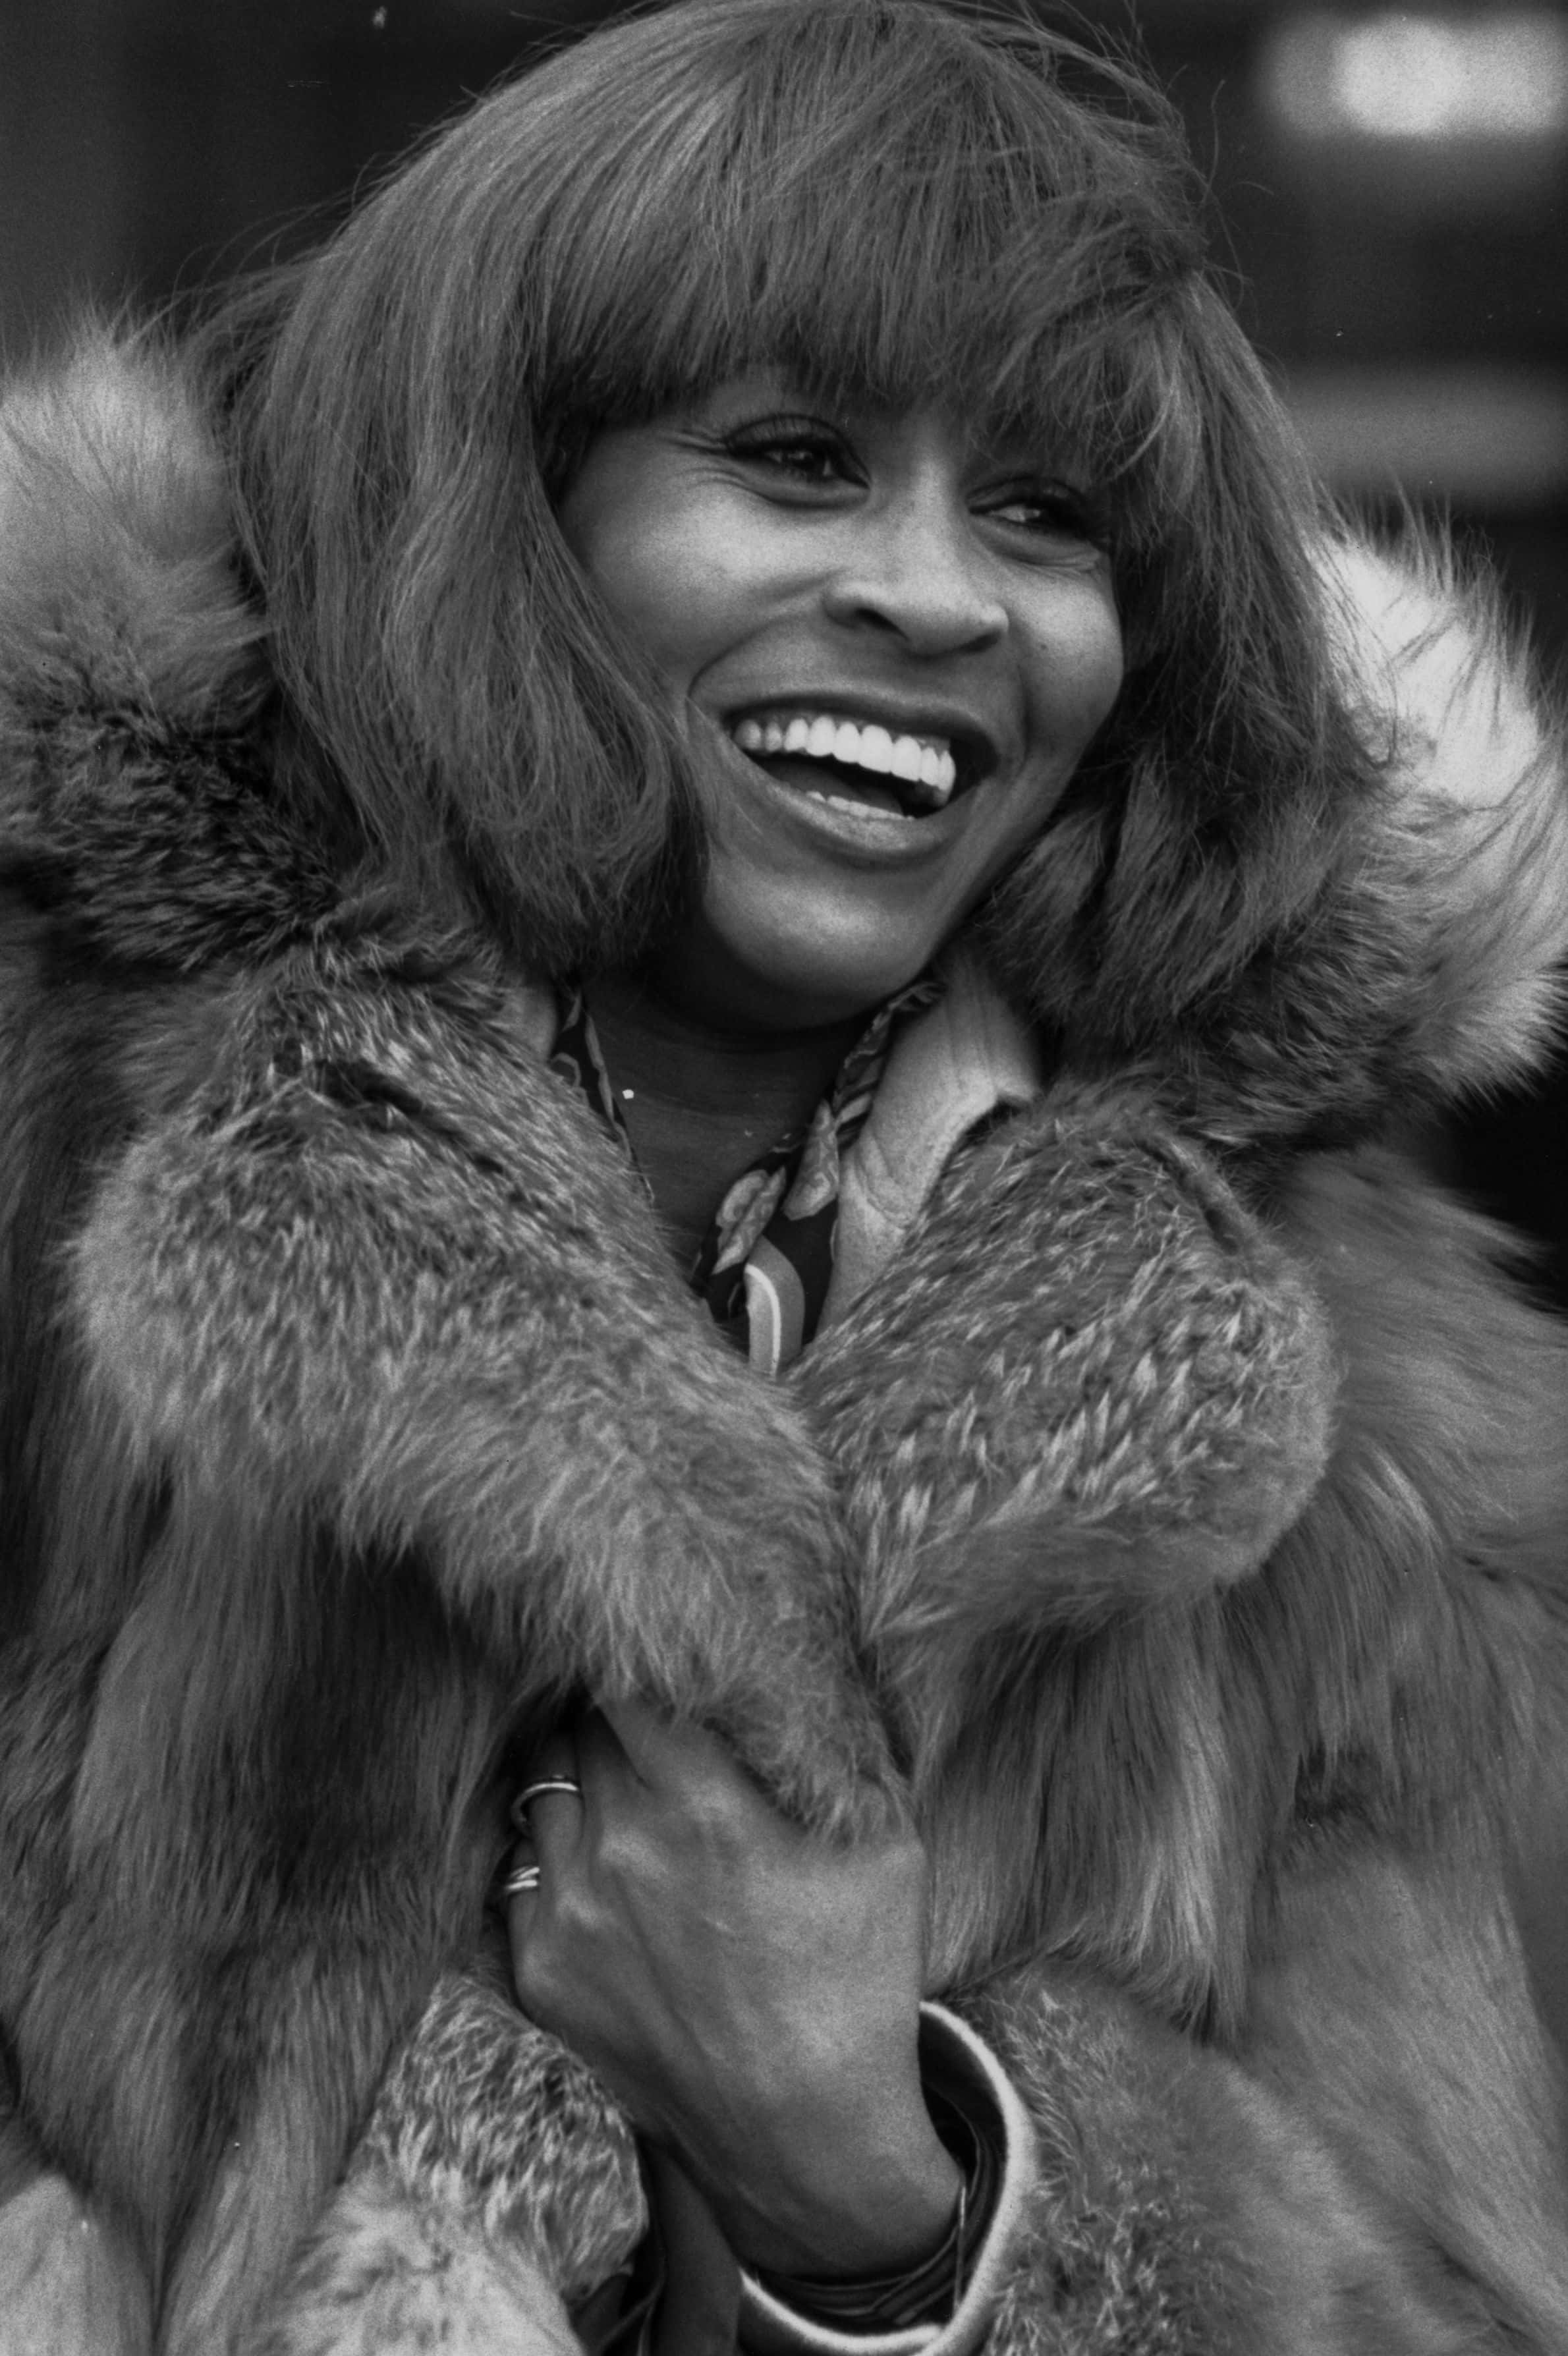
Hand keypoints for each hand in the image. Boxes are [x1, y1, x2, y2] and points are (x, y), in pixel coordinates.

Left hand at [505, 1703, 959, 2278]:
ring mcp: (568, 1911)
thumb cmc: (856, 1980)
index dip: (649, 1664)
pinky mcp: (538, 1967)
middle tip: (654, 1726)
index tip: (668, 1667)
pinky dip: (555, 1849)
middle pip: (583, 1723)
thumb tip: (804, 1669)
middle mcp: (621, 1847)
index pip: (632, 1680)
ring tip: (623, 1787)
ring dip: (578, 1773)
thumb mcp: (888, 1843)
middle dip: (617, 1716)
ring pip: (541, 1783)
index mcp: (705, 1805)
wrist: (802, 2134)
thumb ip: (839, 1745)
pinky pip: (521, 1864)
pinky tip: (603, 1863)